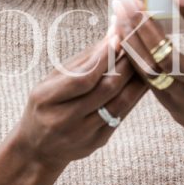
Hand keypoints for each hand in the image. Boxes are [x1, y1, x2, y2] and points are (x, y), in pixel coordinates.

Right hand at [13, 31, 147, 177]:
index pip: (82, 78)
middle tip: (137, 44)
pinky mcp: (98, 141)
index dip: (103, 58)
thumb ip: (81, 61)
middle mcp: (63, 119)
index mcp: (46, 99)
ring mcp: (82, 134)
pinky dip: (134, 96)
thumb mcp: (51, 81)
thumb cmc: (45, 106)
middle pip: (105, 90)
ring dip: (136, 79)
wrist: (38, 149)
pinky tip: (142, 81)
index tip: (117, 38)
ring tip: (145, 60)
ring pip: (120, 103)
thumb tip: (111, 36)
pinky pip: (122, 115)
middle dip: (126, 64)